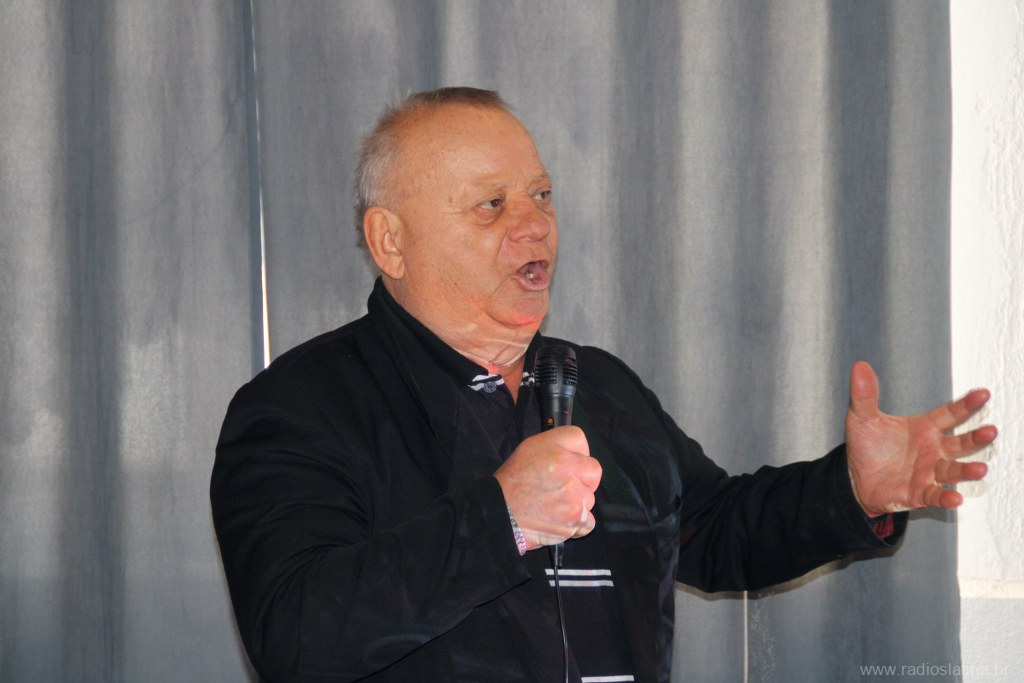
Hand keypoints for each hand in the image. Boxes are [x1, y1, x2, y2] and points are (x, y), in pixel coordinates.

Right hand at [494, 426, 601, 550]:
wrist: (500, 515)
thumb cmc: (512, 482)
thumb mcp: (529, 448)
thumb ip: (557, 444)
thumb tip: (577, 450)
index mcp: (557, 451)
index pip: (581, 442)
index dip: (575, 454)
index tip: (566, 464)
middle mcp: (569, 472)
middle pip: (593, 472)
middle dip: (582, 479)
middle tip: (561, 487)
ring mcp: (575, 498)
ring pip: (589, 498)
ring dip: (577, 503)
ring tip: (553, 506)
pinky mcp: (576, 520)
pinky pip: (588, 521)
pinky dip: (577, 524)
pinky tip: (559, 520)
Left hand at [845, 361, 996, 514]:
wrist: (856, 477)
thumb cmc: (868, 446)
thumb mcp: (862, 418)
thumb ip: (864, 394)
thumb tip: (860, 367)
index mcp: (924, 428)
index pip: (949, 414)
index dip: (966, 404)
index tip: (983, 394)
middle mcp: (933, 450)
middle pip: (960, 443)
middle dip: (976, 438)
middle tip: (990, 431)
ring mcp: (929, 472)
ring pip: (953, 470)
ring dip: (967, 470)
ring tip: (980, 468)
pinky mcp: (919, 492)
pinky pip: (935, 495)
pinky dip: (945, 497)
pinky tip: (955, 498)